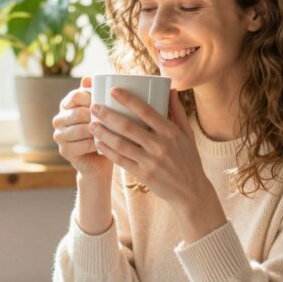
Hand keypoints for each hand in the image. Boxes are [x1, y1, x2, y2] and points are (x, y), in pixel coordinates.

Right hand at [52, 77, 113, 181]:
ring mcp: (59, 135)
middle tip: (115, 120)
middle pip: (78, 112)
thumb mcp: (102, 111)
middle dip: (97, 116)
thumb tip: (89, 77)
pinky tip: (107, 144)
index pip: (75, 95)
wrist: (100, 160)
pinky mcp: (64, 151)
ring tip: (113, 132)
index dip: (92, 97)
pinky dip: (96, 144)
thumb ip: (96, 94)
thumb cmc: (104, 131)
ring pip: (80, 129)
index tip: (108, 102)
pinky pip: (82, 145)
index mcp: (66, 105)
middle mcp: (59, 119)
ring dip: (98, 131)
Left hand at [90, 87, 211, 210]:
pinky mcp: (143, 175)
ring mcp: (150, 161)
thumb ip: (177, 112)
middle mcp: (160, 146)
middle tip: (93, 106)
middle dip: (108, 115)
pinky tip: (98, 144)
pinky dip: (108, 152)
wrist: (191, 191)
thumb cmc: (188, 160)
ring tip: (91, 124)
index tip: (114, 91)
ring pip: (121, 144)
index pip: (146, 111)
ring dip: (103, 133)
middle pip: (128, 127)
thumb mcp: (187, 134)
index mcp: (171, 132)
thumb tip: (171, 89)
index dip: (128, 99)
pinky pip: (121, 161)